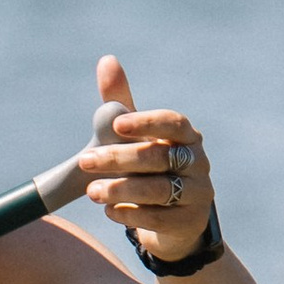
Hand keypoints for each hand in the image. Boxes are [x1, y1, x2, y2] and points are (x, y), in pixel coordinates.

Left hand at [84, 55, 214, 258]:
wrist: (175, 221)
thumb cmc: (151, 169)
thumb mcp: (136, 137)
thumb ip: (121, 102)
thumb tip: (106, 60)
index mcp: (186, 137)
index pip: (174, 123)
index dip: (147, 122)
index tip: (116, 124)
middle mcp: (198, 163)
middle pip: (159, 158)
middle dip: (120, 158)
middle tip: (86, 161)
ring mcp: (197, 194)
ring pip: (158, 190)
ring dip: (121, 189)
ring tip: (92, 191)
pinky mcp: (188, 223)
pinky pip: (158, 219)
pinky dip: (131, 215)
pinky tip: (109, 210)